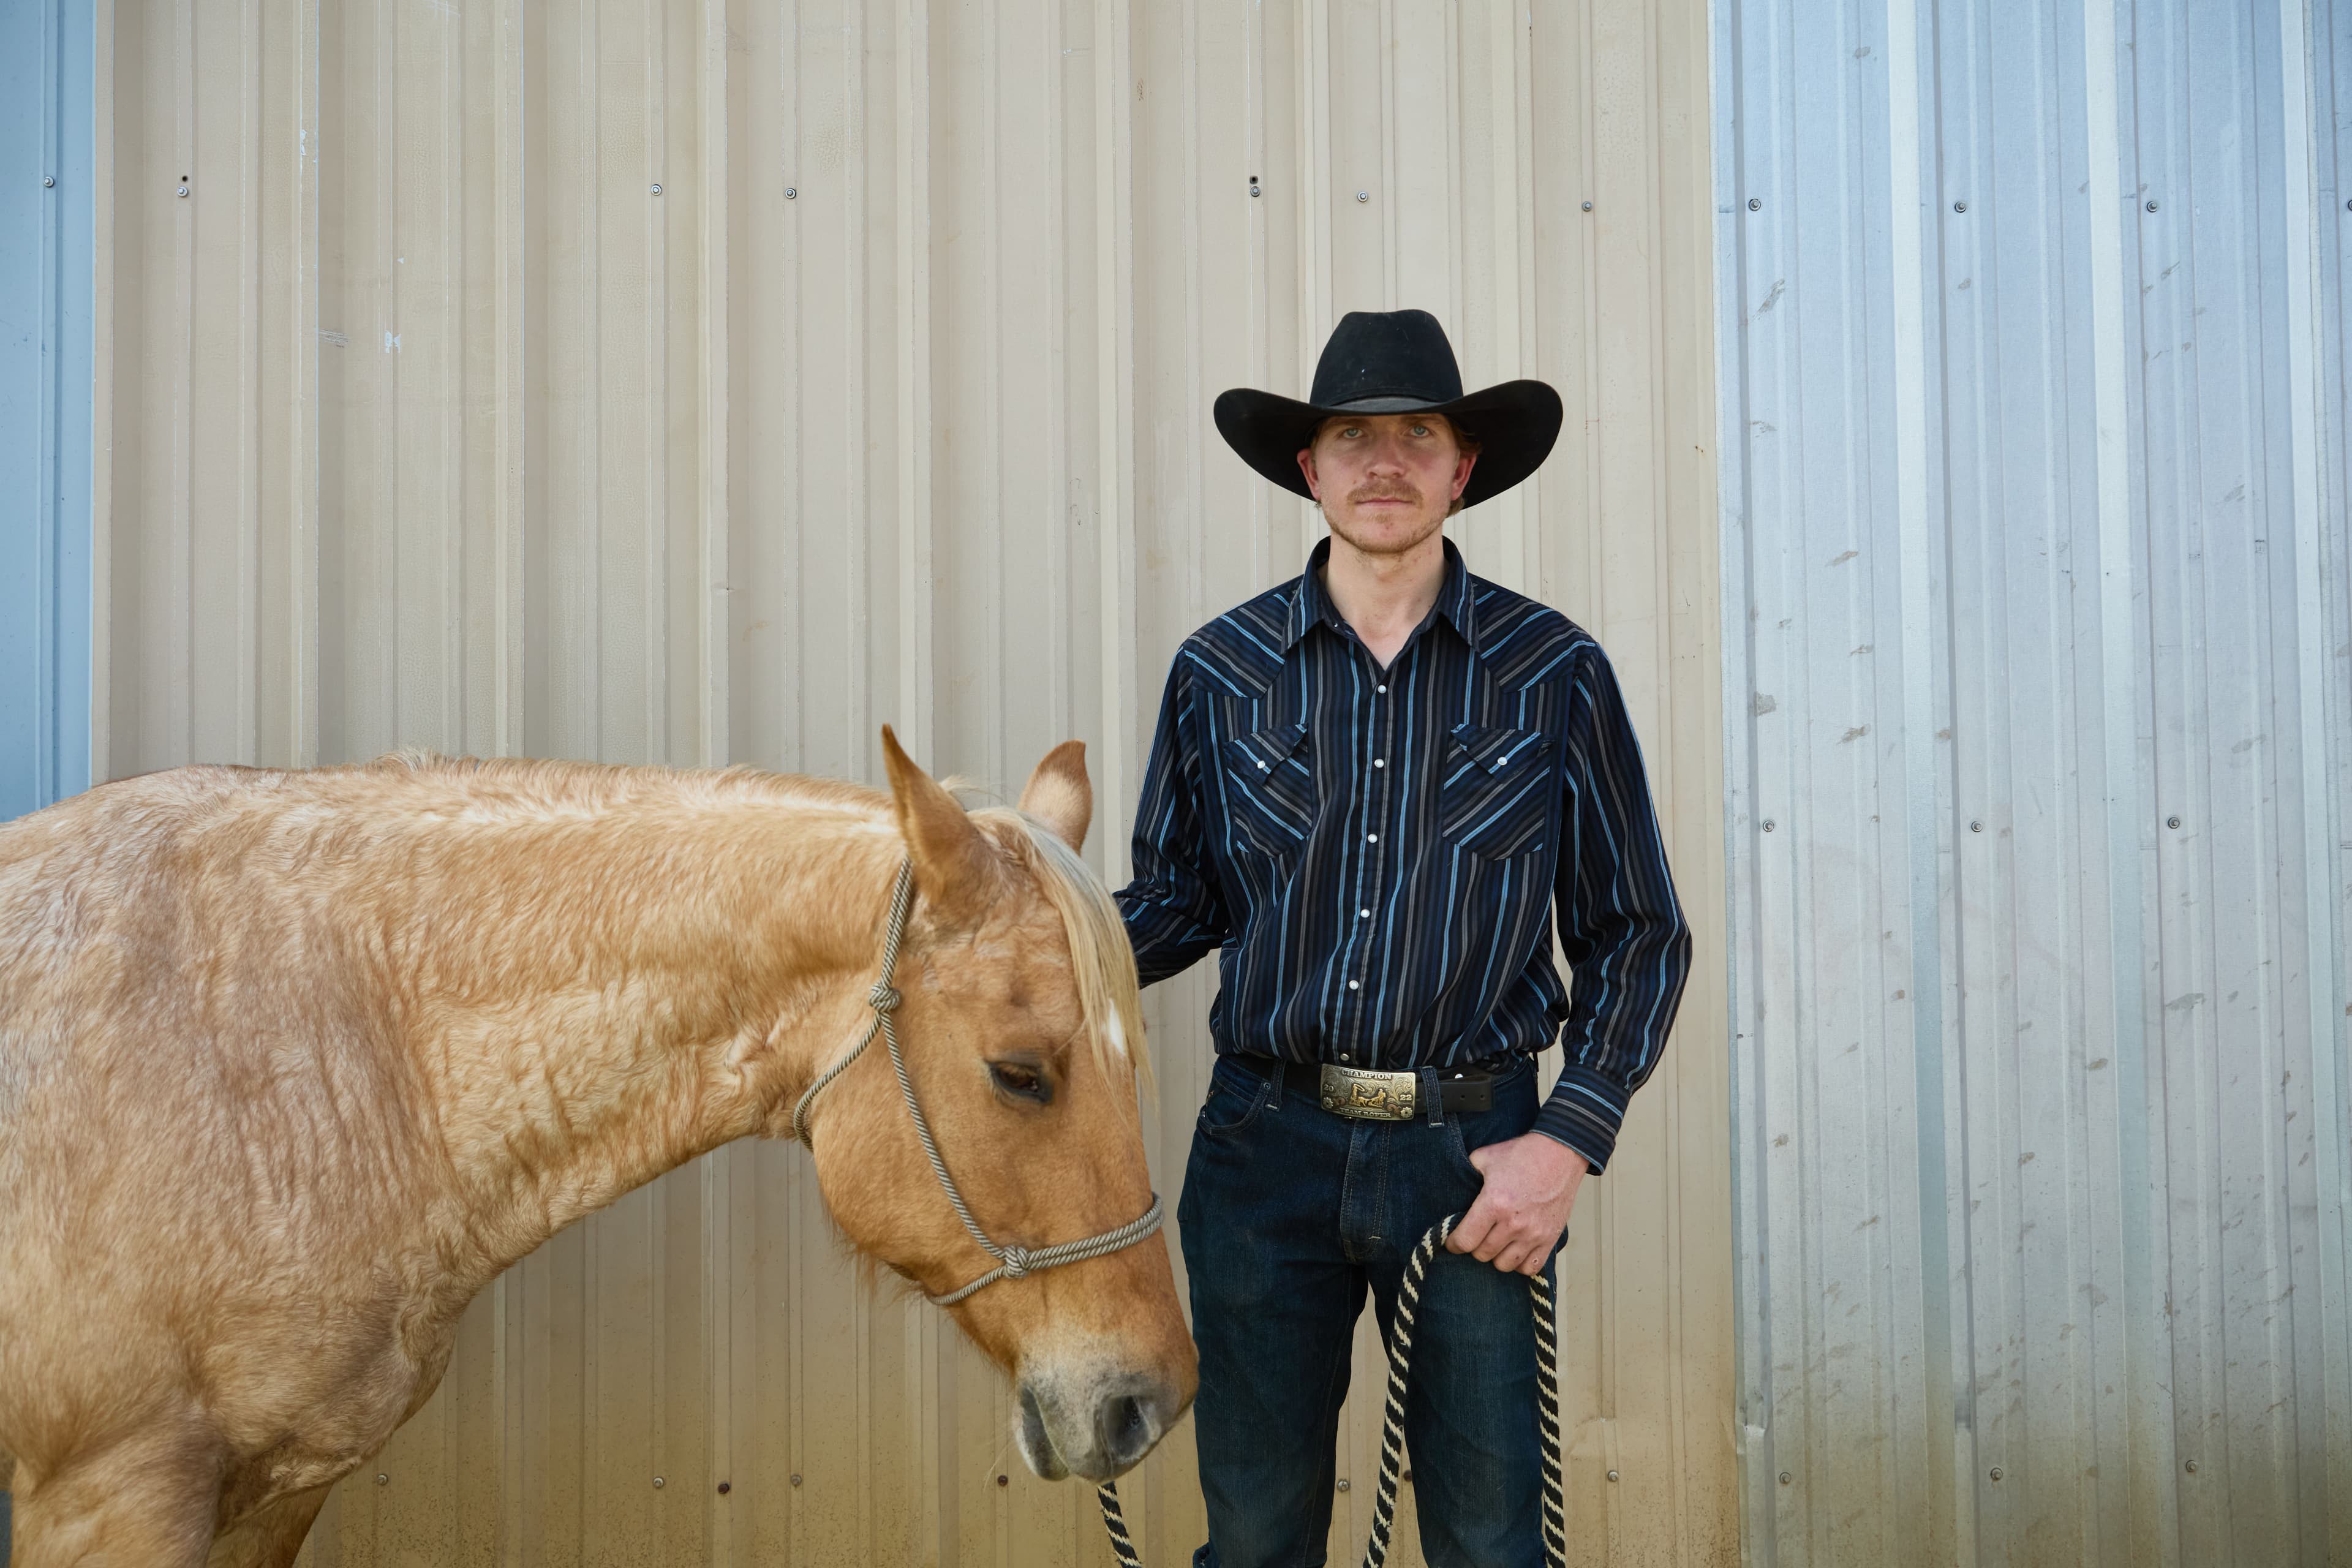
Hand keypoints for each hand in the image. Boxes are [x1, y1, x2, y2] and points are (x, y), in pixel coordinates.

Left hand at [1445, 1132, 1586, 1275]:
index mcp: (1494, 1203)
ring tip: (1496, 1243)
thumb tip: (1453, 1190)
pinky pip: (1530, 1268)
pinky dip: (1520, 1264)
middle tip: (1476, 1236)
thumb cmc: (1522, 1154)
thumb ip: (1466, 1176)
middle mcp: (1514, 1223)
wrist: (1560, 1152)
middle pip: (1483, 1254)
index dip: (1454, 1244)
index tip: (1453, 1241)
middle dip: (1474, 1247)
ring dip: (1496, 1256)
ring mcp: (1534, 1233)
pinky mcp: (1550, 1238)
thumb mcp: (1484, 1157)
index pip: (1465, 1241)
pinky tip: (1515, 1250)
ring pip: (1504, 1265)